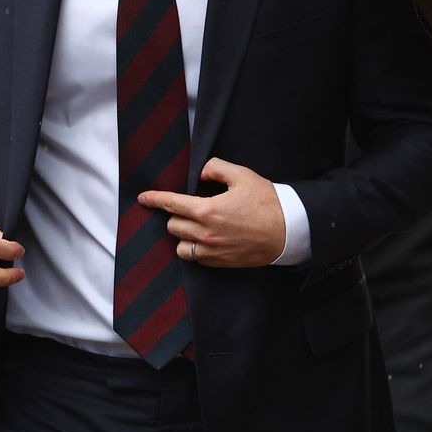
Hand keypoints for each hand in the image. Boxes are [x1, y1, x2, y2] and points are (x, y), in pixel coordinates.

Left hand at [138, 157, 284, 267]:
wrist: (288, 230)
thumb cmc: (267, 202)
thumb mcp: (242, 175)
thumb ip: (216, 168)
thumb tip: (202, 174)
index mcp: (208, 210)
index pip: (171, 204)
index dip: (155, 199)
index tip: (144, 198)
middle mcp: (206, 233)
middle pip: (173, 225)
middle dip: (176, 214)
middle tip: (189, 207)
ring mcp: (212, 251)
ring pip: (180, 246)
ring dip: (183, 234)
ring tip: (194, 225)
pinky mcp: (221, 262)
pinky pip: (195, 258)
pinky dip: (194, 248)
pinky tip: (205, 239)